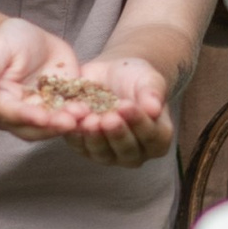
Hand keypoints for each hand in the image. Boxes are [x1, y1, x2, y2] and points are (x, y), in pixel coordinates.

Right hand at [0, 19, 80, 140]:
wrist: (27, 39)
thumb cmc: (6, 41)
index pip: (11, 114)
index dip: (27, 116)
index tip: (42, 117)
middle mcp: (17, 115)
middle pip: (33, 128)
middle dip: (53, 126)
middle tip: (71, 121)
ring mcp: (40, 114)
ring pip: (53, 126)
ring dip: (69, 123)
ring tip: (85, 115)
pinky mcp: (59, 108)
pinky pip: (70, 116)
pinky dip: (82, 116)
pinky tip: (95, 110)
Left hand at [56, 48, 177, 164]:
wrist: (110, 74)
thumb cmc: (136, 79)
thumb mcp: (148, 79)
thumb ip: (152, 93)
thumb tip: (154, 108)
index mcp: (157, 138)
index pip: (151, 136)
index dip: (139, 122)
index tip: (127, 106)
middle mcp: (135, 152)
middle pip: (127, 150)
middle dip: (116, 134)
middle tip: (107, 117)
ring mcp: (109, 154)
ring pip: (102, 153)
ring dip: (94, 137)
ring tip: (89, 119)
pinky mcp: (85, 149)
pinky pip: (79, 145)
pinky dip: (74, 133)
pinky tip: (70, 119)